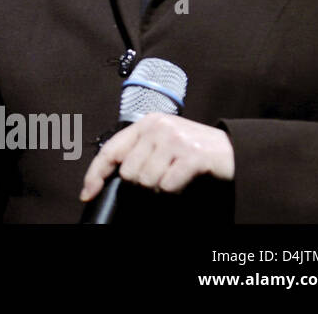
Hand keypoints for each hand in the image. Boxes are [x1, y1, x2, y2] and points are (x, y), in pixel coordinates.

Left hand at [79, 113, 234, 200]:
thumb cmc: (192, 150)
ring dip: (160, 187)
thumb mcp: (161, 143)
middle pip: (129, 172)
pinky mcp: (191, 155)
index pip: (110, 150)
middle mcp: (157, 127)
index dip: (95, 174)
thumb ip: (137, 152)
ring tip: (175, 175)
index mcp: (145, 123)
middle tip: (163, 175)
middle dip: (142, 183)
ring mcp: (175, 139)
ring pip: (146, 181)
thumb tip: (108, 176)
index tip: (86, 194)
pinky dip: (174, 190)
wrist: (232, 150)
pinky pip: (167, 185)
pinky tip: (185, 179)